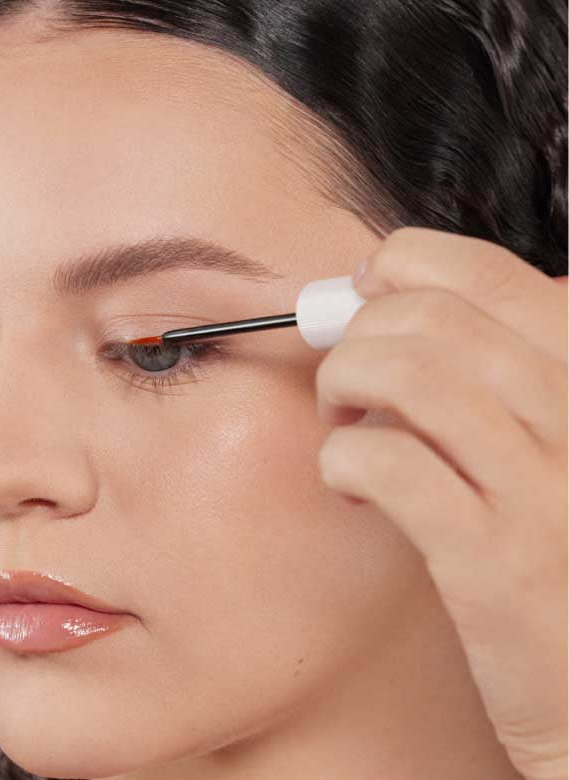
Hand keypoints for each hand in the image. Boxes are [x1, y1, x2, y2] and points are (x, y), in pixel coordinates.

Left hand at [315, 227, 567, 779]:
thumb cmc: (556, 542)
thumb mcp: (550, 436)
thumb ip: (505, 365)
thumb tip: (404, 293)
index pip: (480, 272)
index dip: (398, 270)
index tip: (363, 299)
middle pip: (428, 318)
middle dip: (357, 336)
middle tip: (344, 381)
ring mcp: (545, 489)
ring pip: (407, 375)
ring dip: (344, 386)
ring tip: (343, 422)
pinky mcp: (498, 563)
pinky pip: (390, 463)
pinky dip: (345, 458)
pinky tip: (349, 481)